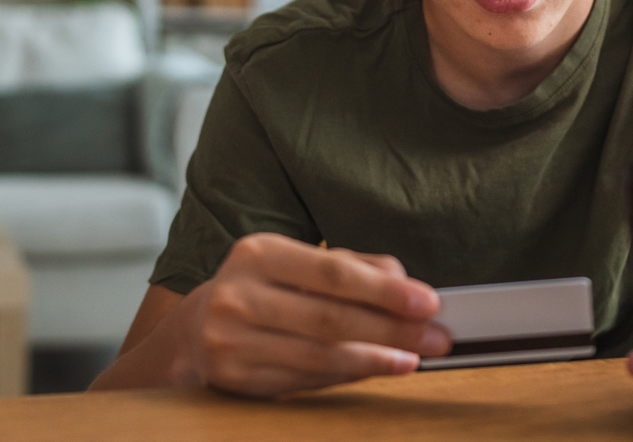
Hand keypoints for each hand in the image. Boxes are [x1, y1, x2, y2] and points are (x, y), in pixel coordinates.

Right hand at [168, 232, 450, 396]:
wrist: (196, 328)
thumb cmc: (262, 289)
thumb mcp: (297, 263)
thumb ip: (352, 266)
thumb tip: (406, 280)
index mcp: (258, 253)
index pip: (332, 272)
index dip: (385, 290)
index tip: (428, 302)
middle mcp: (238, 294)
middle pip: (330, 318)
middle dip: (391, 329)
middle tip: (436, 337)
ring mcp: (231, 340)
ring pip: (319, 354)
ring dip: (376, 359)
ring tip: (415, 357)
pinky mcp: (234, 377)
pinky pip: (304, 380)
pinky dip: (347, 375)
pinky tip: (377, 369)